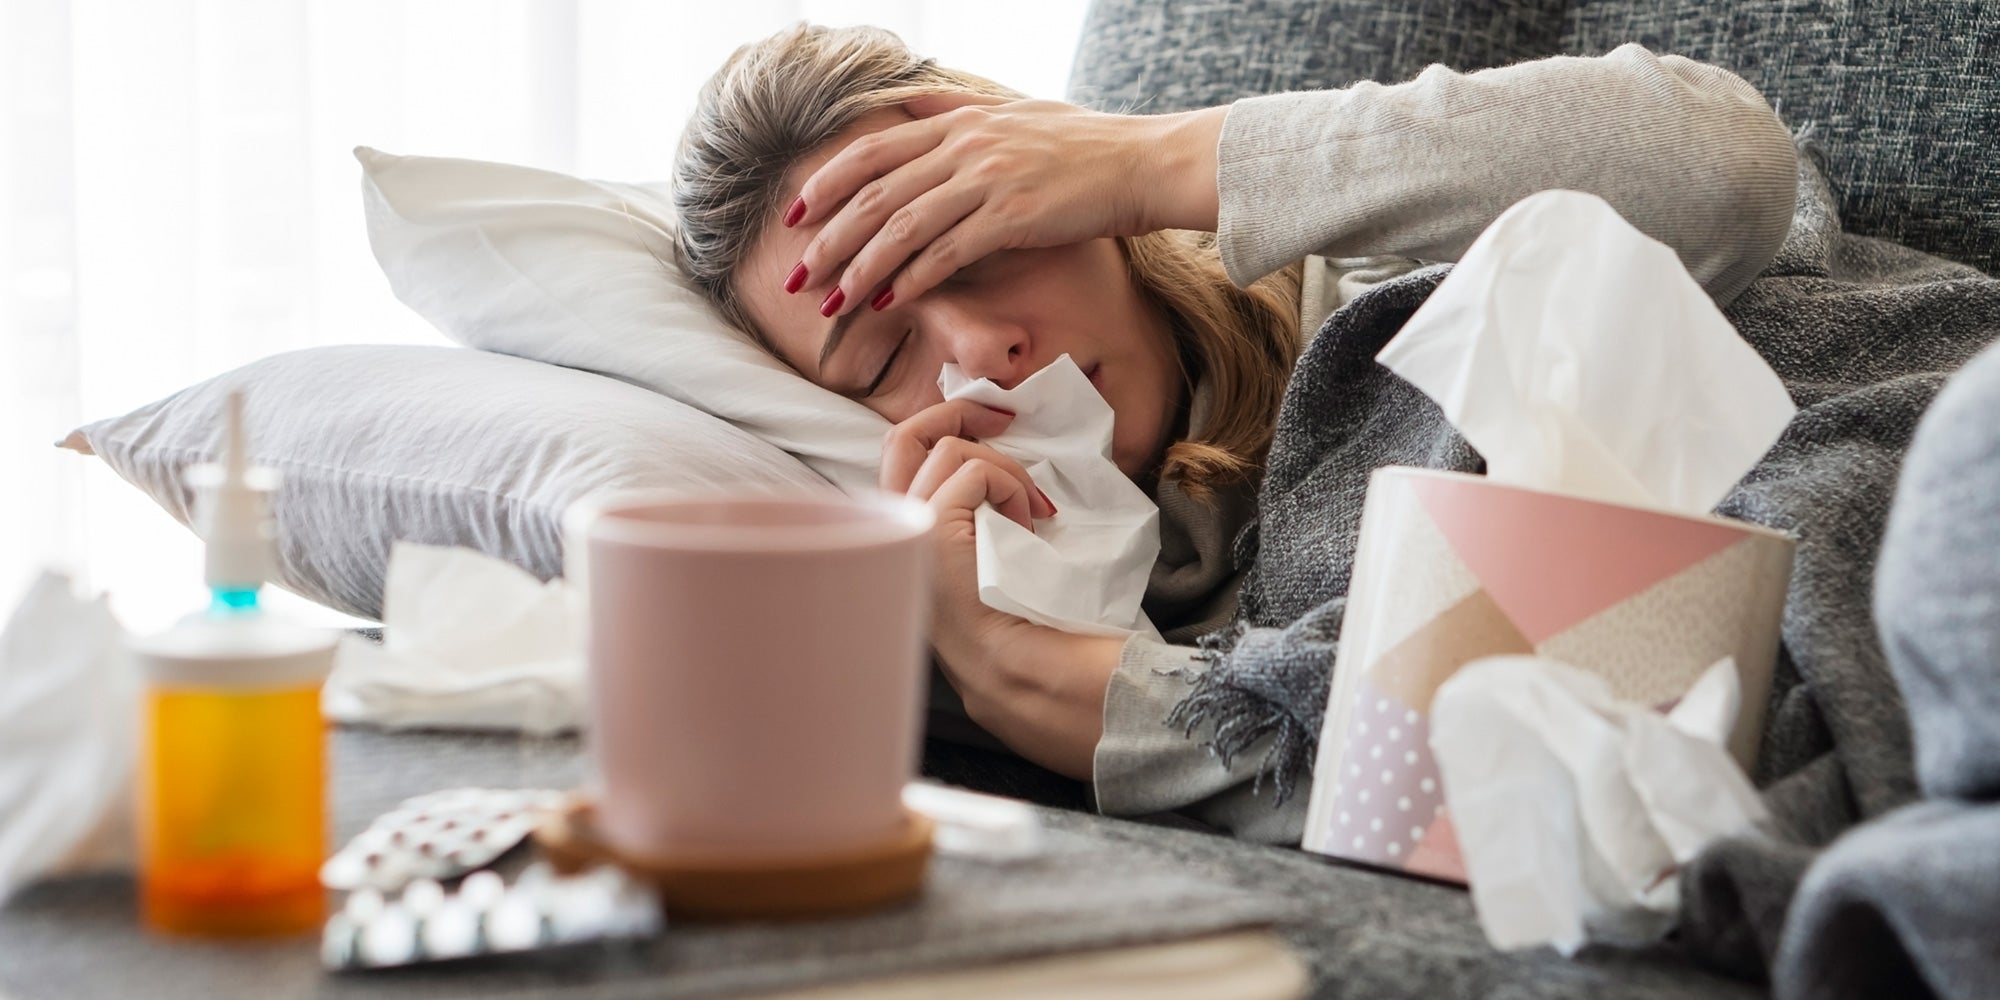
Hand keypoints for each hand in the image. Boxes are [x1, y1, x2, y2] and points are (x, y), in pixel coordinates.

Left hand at [789, 95, 1225, 315]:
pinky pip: (948, 251)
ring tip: (832, 302)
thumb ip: (955, 110)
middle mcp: (964, 147)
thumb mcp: (1013, 111)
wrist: (1142, 162)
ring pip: (902, 226)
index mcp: (958, 123)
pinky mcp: (1013, 216)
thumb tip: (907, 105)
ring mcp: (987, 180)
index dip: (826, 182)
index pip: (872, 151)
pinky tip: (888, 301)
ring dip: (860, 267)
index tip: (794, 214)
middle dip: (828, 238)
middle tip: (796, 277)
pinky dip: (912, 278)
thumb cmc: (1084, 145)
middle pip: (875, 193)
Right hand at [882, 398, 1051, 666]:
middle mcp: (892, 527)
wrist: (1015, 664)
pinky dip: (1010, 488)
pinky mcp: (934, 527)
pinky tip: (1027, 527)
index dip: (942, 427)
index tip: (993, 425)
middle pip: (900, 437)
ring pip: (950, 450)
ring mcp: (908, 526)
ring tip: (1031, 516)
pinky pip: (976, 472)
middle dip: (956, 412)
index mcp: (901, 530)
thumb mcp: (979, 547)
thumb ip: (968, 508)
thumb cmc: (1009, 614)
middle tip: (1004, 418)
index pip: (900, 455)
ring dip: (1003, 471)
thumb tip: (990, 452)